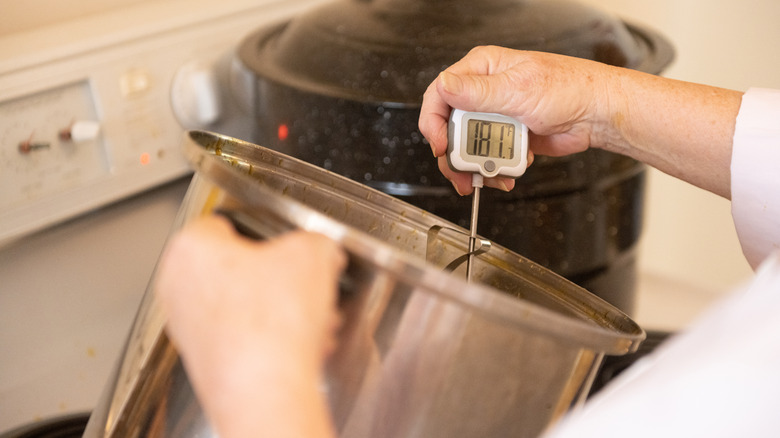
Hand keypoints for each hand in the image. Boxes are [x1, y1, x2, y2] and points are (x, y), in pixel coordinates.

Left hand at [155, 215, 343, 437]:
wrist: (266, 393)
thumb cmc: (271, 326)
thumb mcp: (312, 254)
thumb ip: (314, 241)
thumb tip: (318, 250)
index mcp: (190, 248)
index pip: (225, 221)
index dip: (265, 230)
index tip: (285, 242)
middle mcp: (178, 288)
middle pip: (238, 268)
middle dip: (279, 277)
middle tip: (307, 282)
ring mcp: (188, 329)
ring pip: (245, 305)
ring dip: (282, 310)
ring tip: (314, 320)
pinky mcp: (206, 363)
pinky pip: (244, 338)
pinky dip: (274, 339)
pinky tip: (303, 346)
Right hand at [419, 45, 742, 197]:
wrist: (596, 115)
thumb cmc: (569, 89)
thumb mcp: (517, 89)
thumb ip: (476, 91)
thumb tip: (444, 86)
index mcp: (481, 69)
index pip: (440, 93)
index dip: (433, 122)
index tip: (441, 145)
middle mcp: (483, 91)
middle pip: (450, 127)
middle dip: (455, 155)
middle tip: (463, 174)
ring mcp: (494, 115)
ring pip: (467, 147)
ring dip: (476, 168)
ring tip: (491, 178)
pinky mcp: (506, 136)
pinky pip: (488, 157)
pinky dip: (495, 170)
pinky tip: (509, 173)